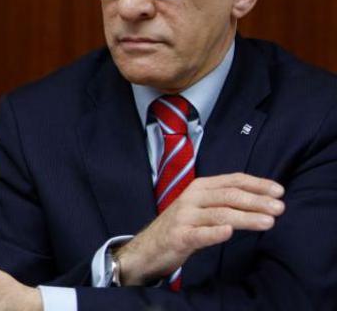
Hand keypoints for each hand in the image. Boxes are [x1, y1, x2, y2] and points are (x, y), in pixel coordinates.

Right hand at [116, 173, 283, 285]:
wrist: (149, 247)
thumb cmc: (182, 226)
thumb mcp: (202, 207)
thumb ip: (225, 201)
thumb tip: (262, 200)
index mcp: (199, 187)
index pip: (232, 180)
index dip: (257, 184)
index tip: (278, 191)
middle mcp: (191, 198)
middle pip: (228, 196)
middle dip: (256, 201)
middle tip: (280, 208)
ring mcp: (184, 217)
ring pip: (219, 214)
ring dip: (246, 217)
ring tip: (268, 222)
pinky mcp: (178, 237)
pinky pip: (199, 234)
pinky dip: (214, 233)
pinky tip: (229, 233)